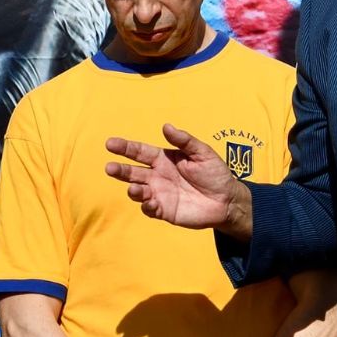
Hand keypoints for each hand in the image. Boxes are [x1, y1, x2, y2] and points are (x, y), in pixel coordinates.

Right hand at [106, 125, 250, 238]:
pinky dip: (146, 206)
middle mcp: (157, 176)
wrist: (227, 200)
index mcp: (164, 159)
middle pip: (132, 172)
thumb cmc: (215, 173)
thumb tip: (166, 126)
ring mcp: (159, 193)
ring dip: (133, 189)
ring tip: (133, 188)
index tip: (110, 144)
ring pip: (138, 191)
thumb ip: (184, 141)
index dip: (125, 148)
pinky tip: (150, 202)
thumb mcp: (202, 153)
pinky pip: (149, 208)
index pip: (140, 152)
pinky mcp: (164, 210)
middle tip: (110, 168)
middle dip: (120, 170)